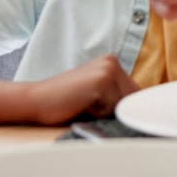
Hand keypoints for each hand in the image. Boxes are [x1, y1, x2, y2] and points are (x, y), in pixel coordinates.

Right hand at [23, 55, 138, 124]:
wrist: (35, 101)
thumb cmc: (64, 104)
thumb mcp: (96, 95)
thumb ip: (116, 97)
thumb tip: (141, 112)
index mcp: (111, 63)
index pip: (134, 93)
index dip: (122, 107)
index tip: (103, 111)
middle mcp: (112, 62)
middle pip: (134, 98)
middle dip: (116, 110)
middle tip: (88, 107)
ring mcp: (108, 69)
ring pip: (125, 104)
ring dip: (108, 113)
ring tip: (86, 107)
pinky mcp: (102, 80)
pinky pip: (114, 108)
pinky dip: (100, 115)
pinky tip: (82, 106)